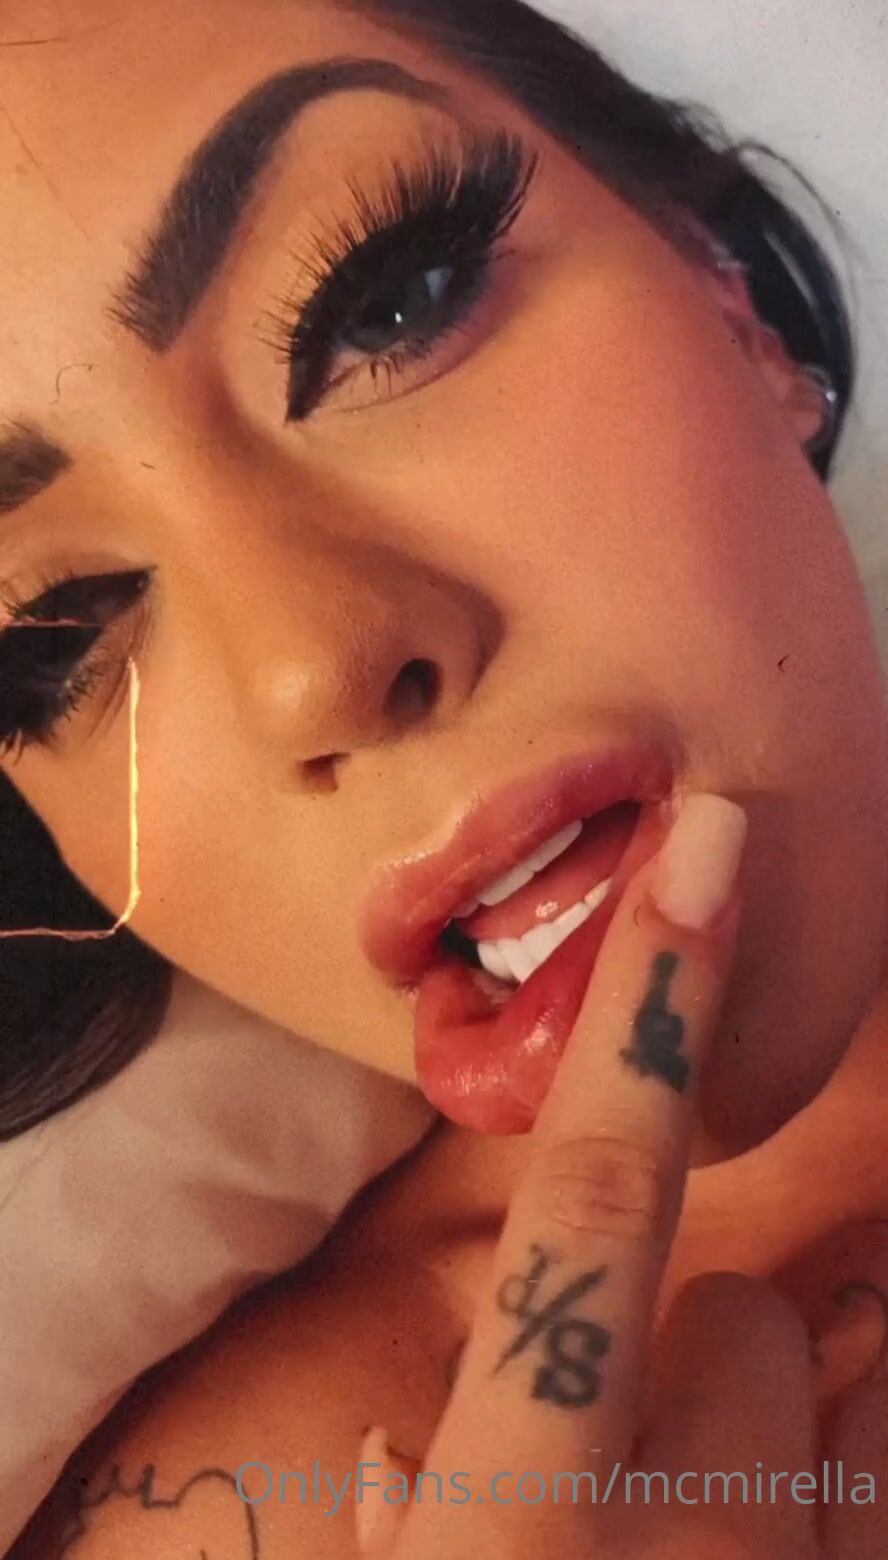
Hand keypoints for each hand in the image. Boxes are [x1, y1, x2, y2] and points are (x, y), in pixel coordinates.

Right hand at [353, 794, 886, 1557]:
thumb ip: (405, 1518)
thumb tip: (400, 1459)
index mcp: (524, 1517)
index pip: (596, 1195)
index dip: (649, 1001)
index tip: (707, 845)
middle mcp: (685, 1536)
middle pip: (747, 1314)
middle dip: (699, 1345)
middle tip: (630, 1454)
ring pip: (836, 1386)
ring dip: (772, 1429)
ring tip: (708, 1522)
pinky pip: (884, 1474)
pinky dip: (832, 1488)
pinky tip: (766, 1540)